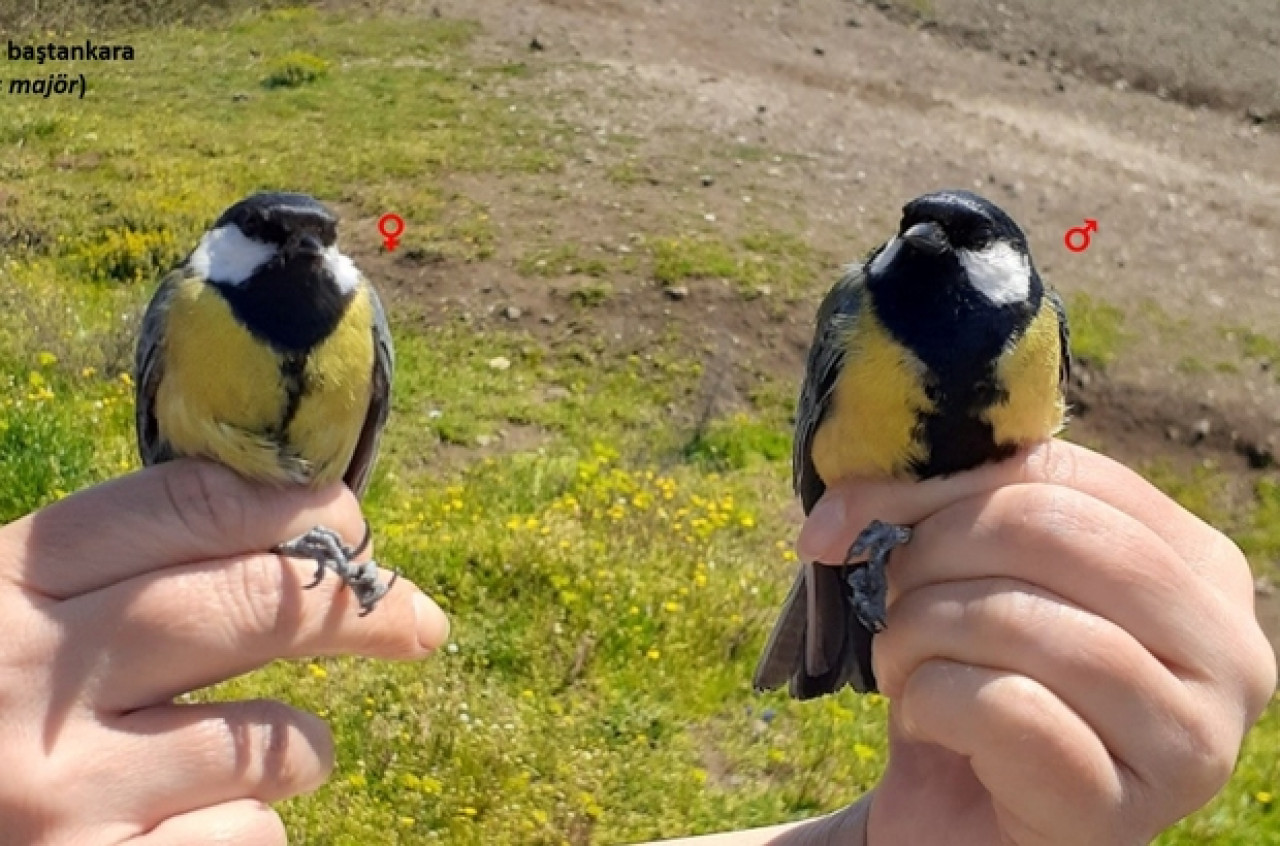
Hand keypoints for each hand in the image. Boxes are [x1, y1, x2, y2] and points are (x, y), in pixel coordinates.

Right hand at [0, 461, 448, 845]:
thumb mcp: (11, 617)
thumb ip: (117, 576)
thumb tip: (295, 536)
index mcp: (4, 585)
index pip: (183, 506)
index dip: (292, 504)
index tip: (349, 521)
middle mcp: (30, 679)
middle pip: (252, 606)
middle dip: (359, 605)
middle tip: (419, 619)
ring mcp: (61, 795)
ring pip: (274, 740)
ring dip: (294, 745)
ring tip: (241, 755)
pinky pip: (250, 837)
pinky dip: (246, 828)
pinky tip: (180, 829)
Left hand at [793, 440, 1275, 845]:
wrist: (960, 825)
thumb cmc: (971, 684)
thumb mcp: (957, 576)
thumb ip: (920, 512)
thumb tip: (835, 513)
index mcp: (1196, 565)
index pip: (1060, 473)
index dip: (934, 482)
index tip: (841, 519)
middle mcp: (1225, 648)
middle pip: (1048, 530)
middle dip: (928, 555)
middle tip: (885, 597)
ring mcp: (1191, 739)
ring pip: (1022, 619)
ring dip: (919, 633)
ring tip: (903, 667)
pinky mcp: (1122, 812)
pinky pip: (1003, 707)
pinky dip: (931, 700)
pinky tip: (927, 724)